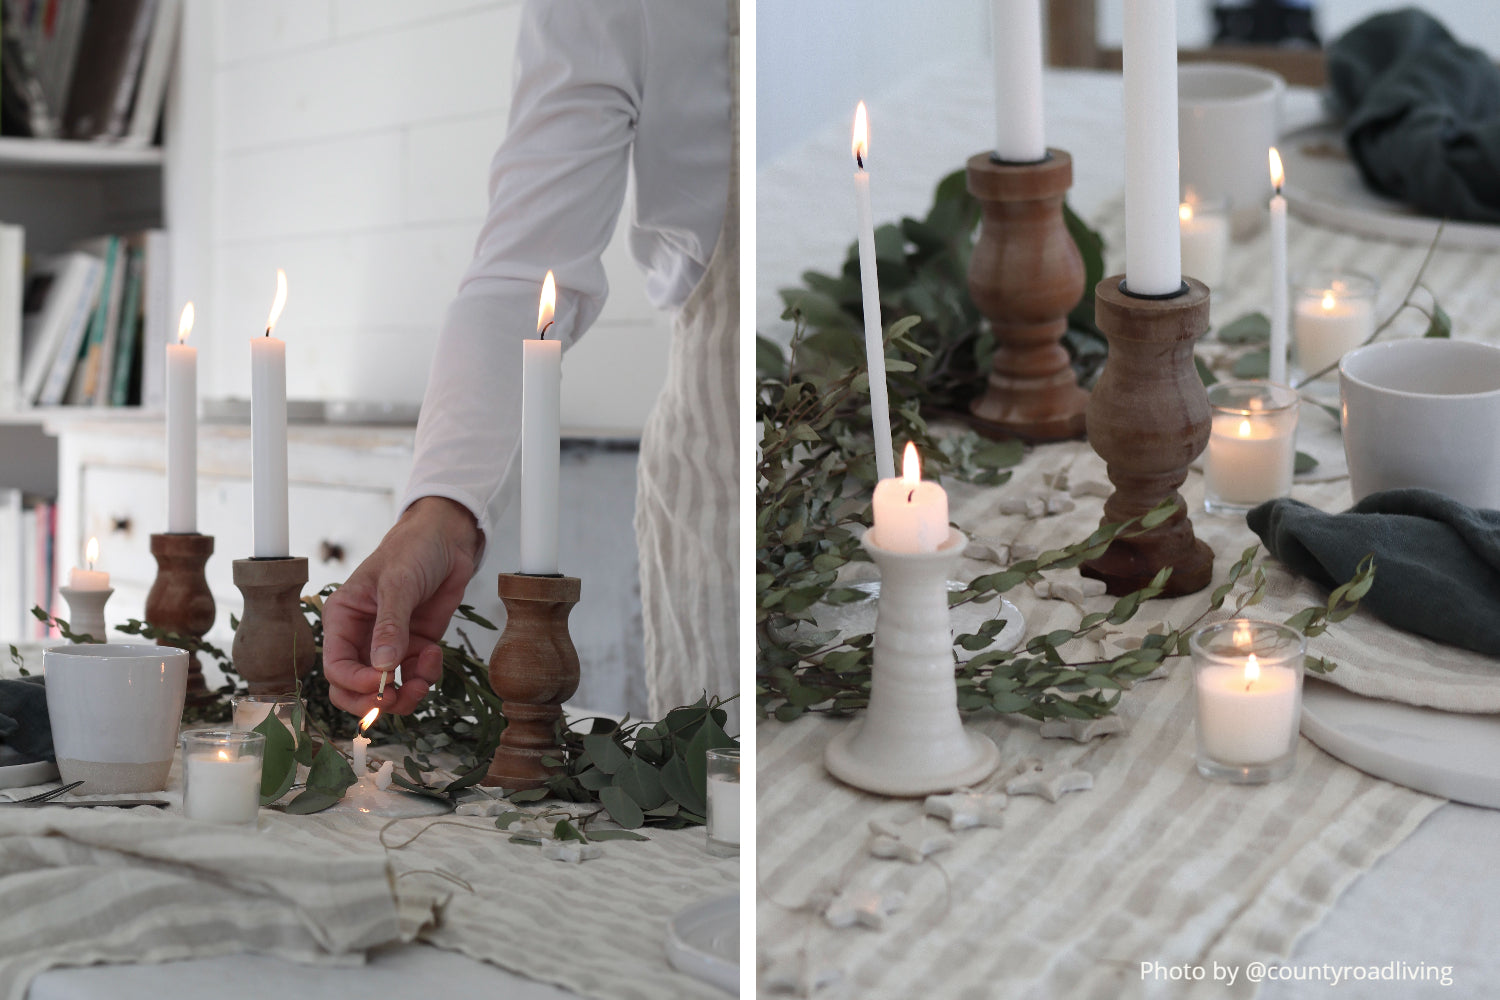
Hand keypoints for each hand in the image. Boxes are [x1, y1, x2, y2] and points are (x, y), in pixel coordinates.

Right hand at [322, 496, 481, 715]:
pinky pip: (413, 677)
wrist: (446, 540)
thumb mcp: (398, 584)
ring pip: (386, 690)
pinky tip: (434, 654)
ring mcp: (389, 646)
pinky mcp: (415, 647)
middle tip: (397, 696)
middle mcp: (361, 638)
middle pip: (353, 689)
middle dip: (374, 701)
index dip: (354, 684)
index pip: (336, 667)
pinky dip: (425, 676)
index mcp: (343, 620)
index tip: (380, 685)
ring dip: (405, 694)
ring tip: (424, 677)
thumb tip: (382, 668)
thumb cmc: (412, 551)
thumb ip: (390, 626)